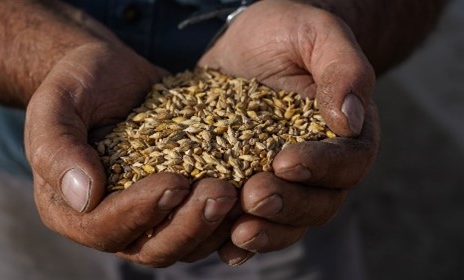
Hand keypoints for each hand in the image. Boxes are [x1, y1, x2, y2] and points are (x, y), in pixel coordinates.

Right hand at [24, 40, 237, 266]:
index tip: (175, 181)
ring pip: (185, 242)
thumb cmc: (77, 84)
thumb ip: (57, 148)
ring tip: (239, 190)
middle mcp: (112, 220)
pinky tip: (251, 190)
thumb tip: (84, 196)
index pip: (106, 228)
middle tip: (221, 193)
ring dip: (214, 224)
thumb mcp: (55, 105)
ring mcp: (149, 212)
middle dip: (188, 224)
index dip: (141, 212)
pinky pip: (204, 219)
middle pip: (152, 246)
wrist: (111, 72)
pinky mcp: (178, 198)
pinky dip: (228, 213)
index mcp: (72, 208)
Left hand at [199, 0, 378, 262]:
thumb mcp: (315, 33)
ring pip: (287, 222)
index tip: (285, 160)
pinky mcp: (247, 184)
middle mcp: (319, 166)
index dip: (320, 167)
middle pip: (318, 203)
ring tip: (237, 231)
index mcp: (343, 134)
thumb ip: (343, 68)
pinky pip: (252, 221)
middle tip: (253, 196)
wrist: (245, 44)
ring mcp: (284, 182)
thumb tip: (349, 119)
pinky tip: (222, 246)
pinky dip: (239, 239)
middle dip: (287, 204)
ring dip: (265, 231)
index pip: (346, 162)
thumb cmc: (286, 33)